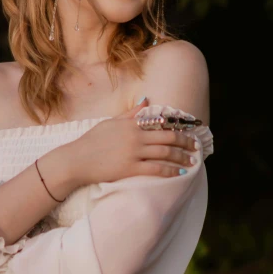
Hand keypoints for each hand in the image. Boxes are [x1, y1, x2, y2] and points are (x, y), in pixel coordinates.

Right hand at [72, 97, 201, 185]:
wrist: (76, 160)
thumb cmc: (91, 141)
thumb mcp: (110, 122)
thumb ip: (130, 113)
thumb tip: (146, 99)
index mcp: (131, 124)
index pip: (160, 123)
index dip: (177, 127)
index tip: (188, 130)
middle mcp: (135, 137)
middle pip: (167, 138)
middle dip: (185, 142)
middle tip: (196, 146)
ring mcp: (133, 153)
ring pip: (165, 153)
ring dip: (181, 157)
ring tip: (192, 161)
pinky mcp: (130, 168)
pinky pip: (155, 169)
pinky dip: (170, 171)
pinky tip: (180, 173)